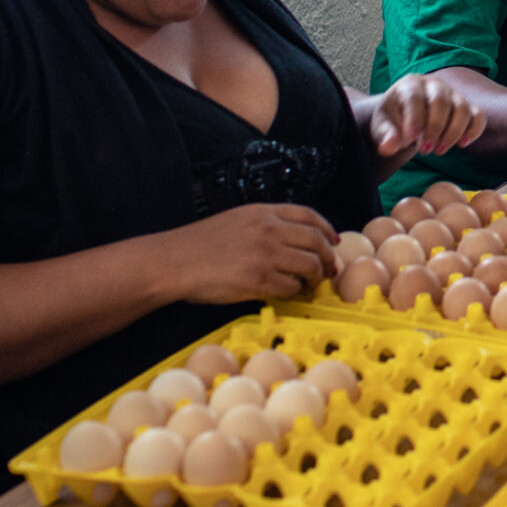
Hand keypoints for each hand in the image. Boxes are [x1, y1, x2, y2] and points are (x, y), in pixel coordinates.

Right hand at [154, 202, 338, 303]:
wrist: (173, 261)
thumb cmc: (199, 245)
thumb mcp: (235, 220)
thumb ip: (265, 224)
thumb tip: (293, 241)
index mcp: (263, 212)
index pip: (309, 215)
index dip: (327, 229)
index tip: (333, 242)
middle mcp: (268, 229)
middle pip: (316, 241)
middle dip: (328, 258)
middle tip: (328, 271)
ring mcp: (265, 255)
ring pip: (310, 266)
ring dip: (314, 278)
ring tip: (308, 285)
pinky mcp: (258, 280)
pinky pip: (292, 288)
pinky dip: (296, 293)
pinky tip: (290, 294)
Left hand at [368, 73, 485, 159]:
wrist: (406, 117)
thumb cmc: (393, 120)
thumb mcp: (383, 126)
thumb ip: (385, 135)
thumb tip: (388, 147)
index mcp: (410, 84)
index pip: (415, 97)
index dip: (414, 118)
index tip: (411, 139)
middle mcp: (434, 85)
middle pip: (441, 101)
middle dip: (434, 128)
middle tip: (425, 151)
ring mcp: (453, 94)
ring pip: (462, 109)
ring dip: (452, 133)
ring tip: (438, 151)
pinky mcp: (466, 107)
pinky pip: (478, 115)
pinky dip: (474, 130)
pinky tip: (462, 144)